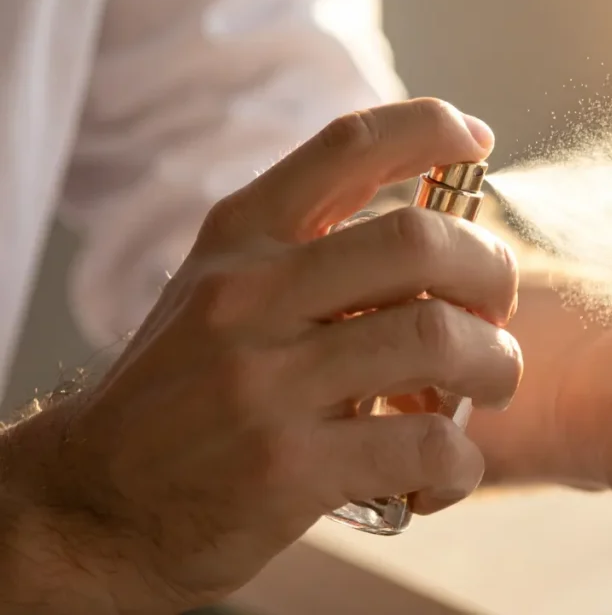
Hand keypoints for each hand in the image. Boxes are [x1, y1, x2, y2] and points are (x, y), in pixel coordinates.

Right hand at [0, 99, 521, 611]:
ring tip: (487, 385)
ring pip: (438, 338)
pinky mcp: (289, 469)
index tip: (475, 139)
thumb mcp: (221, 293)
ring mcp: (267, 381)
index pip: (347, 146)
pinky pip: (425, 446)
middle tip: (495, 310)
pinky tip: (444, 472)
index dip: (428, 127)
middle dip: (490, 271)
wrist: (98, 501)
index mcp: (241, 240)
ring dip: (493, 365)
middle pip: (419, 240)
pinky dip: (460, 461)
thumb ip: (308, 258)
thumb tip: (433, 235)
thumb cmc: (183, 392)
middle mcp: (250, 295)